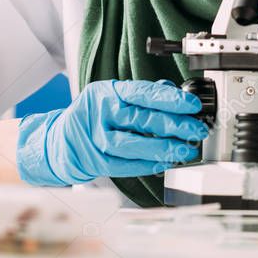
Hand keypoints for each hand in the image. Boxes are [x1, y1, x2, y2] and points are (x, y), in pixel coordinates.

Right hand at [17, 79, 208, 185]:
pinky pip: (124, 164)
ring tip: (185, 150)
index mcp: (108, 92)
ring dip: (163, 148)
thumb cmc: (95, 116)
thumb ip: (143, 95)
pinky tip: (164, 163)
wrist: (59, 140)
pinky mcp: (94, 161)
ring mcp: (95, 138)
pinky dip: (147, 165)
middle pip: (141, 118)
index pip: (143, 93)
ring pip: (132, 144)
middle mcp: (100, 113)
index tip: (193, 105)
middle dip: (175, 125)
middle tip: (197, 130)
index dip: (171, 99)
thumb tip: (175, 94)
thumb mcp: (114, 96)